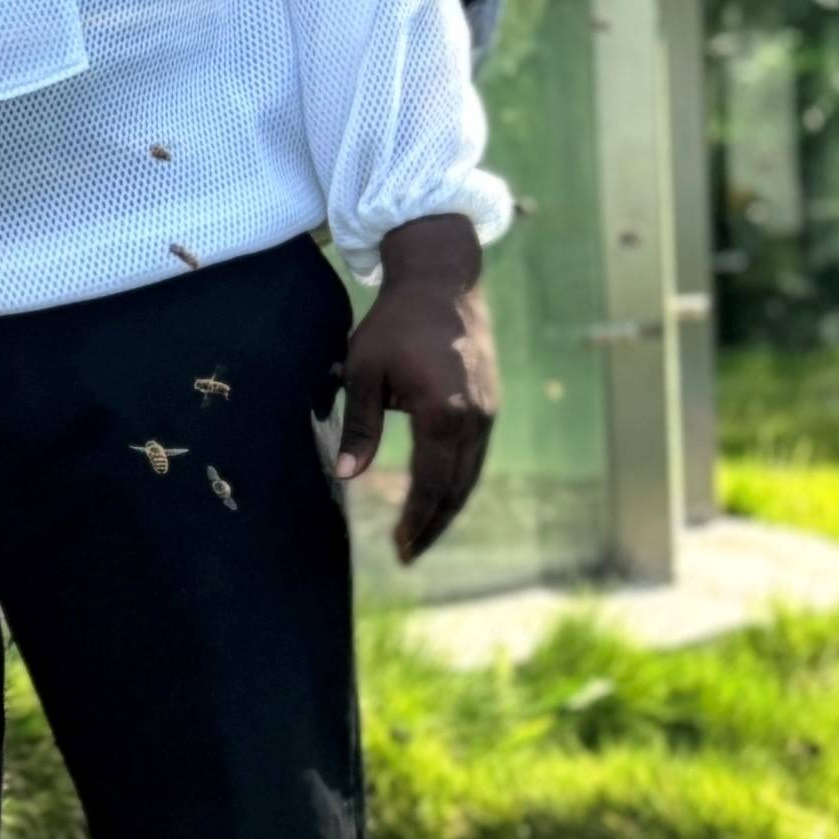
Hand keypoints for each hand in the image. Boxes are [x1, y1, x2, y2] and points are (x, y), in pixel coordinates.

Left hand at [338, 212, 496, 561]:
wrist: (443, 283)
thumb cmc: (395, 324)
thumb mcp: (363, 372)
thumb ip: (359, 426)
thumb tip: (348, 474)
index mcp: (444, 414)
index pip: (431, 484)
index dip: (415, 520)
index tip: (399, 548)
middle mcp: (475, 419)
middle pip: (456, 488)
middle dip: (433, 525)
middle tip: (409, 555)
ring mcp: (488, 411)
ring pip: (471, 474)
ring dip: (448, 507)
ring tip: (422, 533)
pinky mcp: (490, 403)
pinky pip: (475, 454)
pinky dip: (458, 481)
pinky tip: (439, 495)